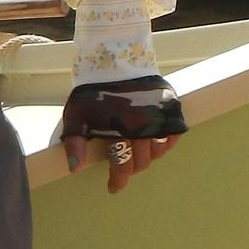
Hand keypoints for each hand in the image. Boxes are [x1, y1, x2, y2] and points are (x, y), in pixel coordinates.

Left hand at [60, 75, 187, 192]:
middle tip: (123, 167)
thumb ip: (75, 143)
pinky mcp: (169, 108)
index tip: (114, 187)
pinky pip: (173, 135)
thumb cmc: (93, 91)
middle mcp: (142, 128)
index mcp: (119, 132)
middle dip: (131, 168)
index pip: (122, 166)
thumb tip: (75, 168)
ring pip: (158, 151)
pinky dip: (166, 143)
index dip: (118, 180)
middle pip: (141, 162)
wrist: (114, 60)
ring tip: (138, 154)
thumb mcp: (76, 116)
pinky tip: (156, 143)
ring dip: (148, 157)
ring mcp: (158, 118)